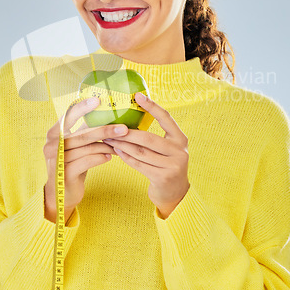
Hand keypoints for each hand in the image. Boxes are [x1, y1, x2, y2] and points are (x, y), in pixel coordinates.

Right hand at [43, 97, 128, 223]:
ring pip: (87, 148)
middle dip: (105, 130)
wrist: (62, 193)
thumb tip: (107, 111)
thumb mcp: (76, 145)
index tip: (98, 100)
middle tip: (124, 128)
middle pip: (82, 134)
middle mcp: (51, 145)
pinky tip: (109, 157)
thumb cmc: (73, 163)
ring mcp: (56, 160)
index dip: (82, 107)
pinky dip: (101, 158)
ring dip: (106, 146)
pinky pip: (87, 161)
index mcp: (53, 133)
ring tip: (119, 146)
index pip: (67, 115)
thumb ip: (85, 129)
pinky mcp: (64, 174)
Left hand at [103, 92, 189, 218]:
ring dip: (122, 145)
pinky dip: (126, 157)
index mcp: (180, 139)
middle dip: (127, 132)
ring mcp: (172, 165)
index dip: (152, 106)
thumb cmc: (166, 165)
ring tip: (109, 139)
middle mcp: (179, 151)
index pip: (166, 118)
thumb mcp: (167, 149)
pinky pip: (139, 164)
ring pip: (141, 152)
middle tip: (111, 127)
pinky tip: (116, 151)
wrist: (175, 194)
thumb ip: (156, 136)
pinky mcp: (162, 177)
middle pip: (148, 138)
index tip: (137, 95)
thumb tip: (129, 118)